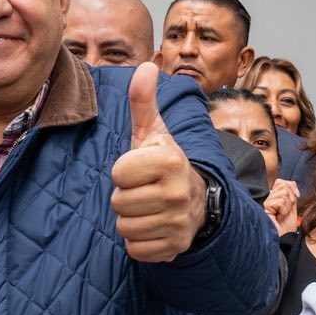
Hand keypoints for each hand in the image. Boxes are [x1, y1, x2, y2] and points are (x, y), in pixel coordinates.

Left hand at [110, 63, 209, 262]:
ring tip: (147, 207)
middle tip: (143, 189)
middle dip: (124, 196)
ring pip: (124, 227)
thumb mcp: (153, 132)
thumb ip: (143, 102)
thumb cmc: (164, 162)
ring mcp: (179, 223)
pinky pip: (135, 249)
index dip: (122, 170)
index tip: (139, 168)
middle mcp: (178, 192)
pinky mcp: (175, 248)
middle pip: (118, 202)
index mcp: (170, 160)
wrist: (197, 200)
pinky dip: (138, 241)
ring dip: (130, 219)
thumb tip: (145, 65)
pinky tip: (152, 226)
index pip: (118, 172)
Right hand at [264, 179, 302, 235]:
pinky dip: (284, 211)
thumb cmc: (288, 225)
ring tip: (283, 215)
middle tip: (287, 211)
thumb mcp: (293, 205)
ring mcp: (266, 203)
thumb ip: (291, 193)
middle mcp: (269, 198)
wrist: (285, 237)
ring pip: (283, 193)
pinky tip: (279, 218)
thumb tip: (292, 184)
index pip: (281, 182)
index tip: (296, 196)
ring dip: (288, 206)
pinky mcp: (265, 208)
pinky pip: (280, 202)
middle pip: (283, 185)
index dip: (291, 187)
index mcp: (275, 197)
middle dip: (290, 199)